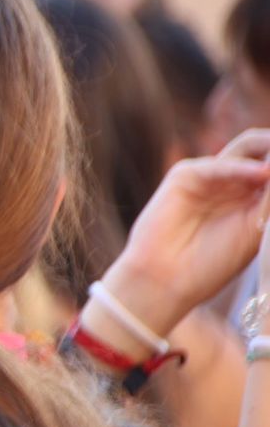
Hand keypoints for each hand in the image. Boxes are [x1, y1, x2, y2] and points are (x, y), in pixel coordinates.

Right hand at [101, 131, 269, 336]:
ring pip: (246, 148)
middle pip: (264, 149)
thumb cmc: (212, 263)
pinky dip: (241, 168)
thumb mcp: (256, 230)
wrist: (167, 279)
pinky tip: (262, 173)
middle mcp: (234, 182)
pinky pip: (218, 165)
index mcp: (255, 196)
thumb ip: (269, 200)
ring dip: (268, 148)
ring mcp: (211, 176)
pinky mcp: (185, 176)